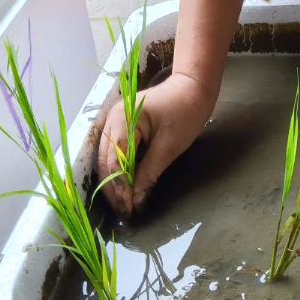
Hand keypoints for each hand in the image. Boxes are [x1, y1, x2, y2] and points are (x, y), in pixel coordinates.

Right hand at [91, 71, 216, 215]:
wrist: (194, 87)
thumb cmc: (186, 112)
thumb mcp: (170, 146)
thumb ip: (149, 173)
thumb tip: (136, 200)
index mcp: (123, 118)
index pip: (115, 159)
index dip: (119, 186)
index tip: (128, 208)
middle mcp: (112, 118)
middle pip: (106, 160)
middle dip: (113, 187)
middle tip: (124, 212)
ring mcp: (115, 121)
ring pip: (107, 157)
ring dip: (114, 181)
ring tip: (123, 204)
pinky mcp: (122, 126)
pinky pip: (115, 151)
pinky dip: (119, 169)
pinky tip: (125, 186)